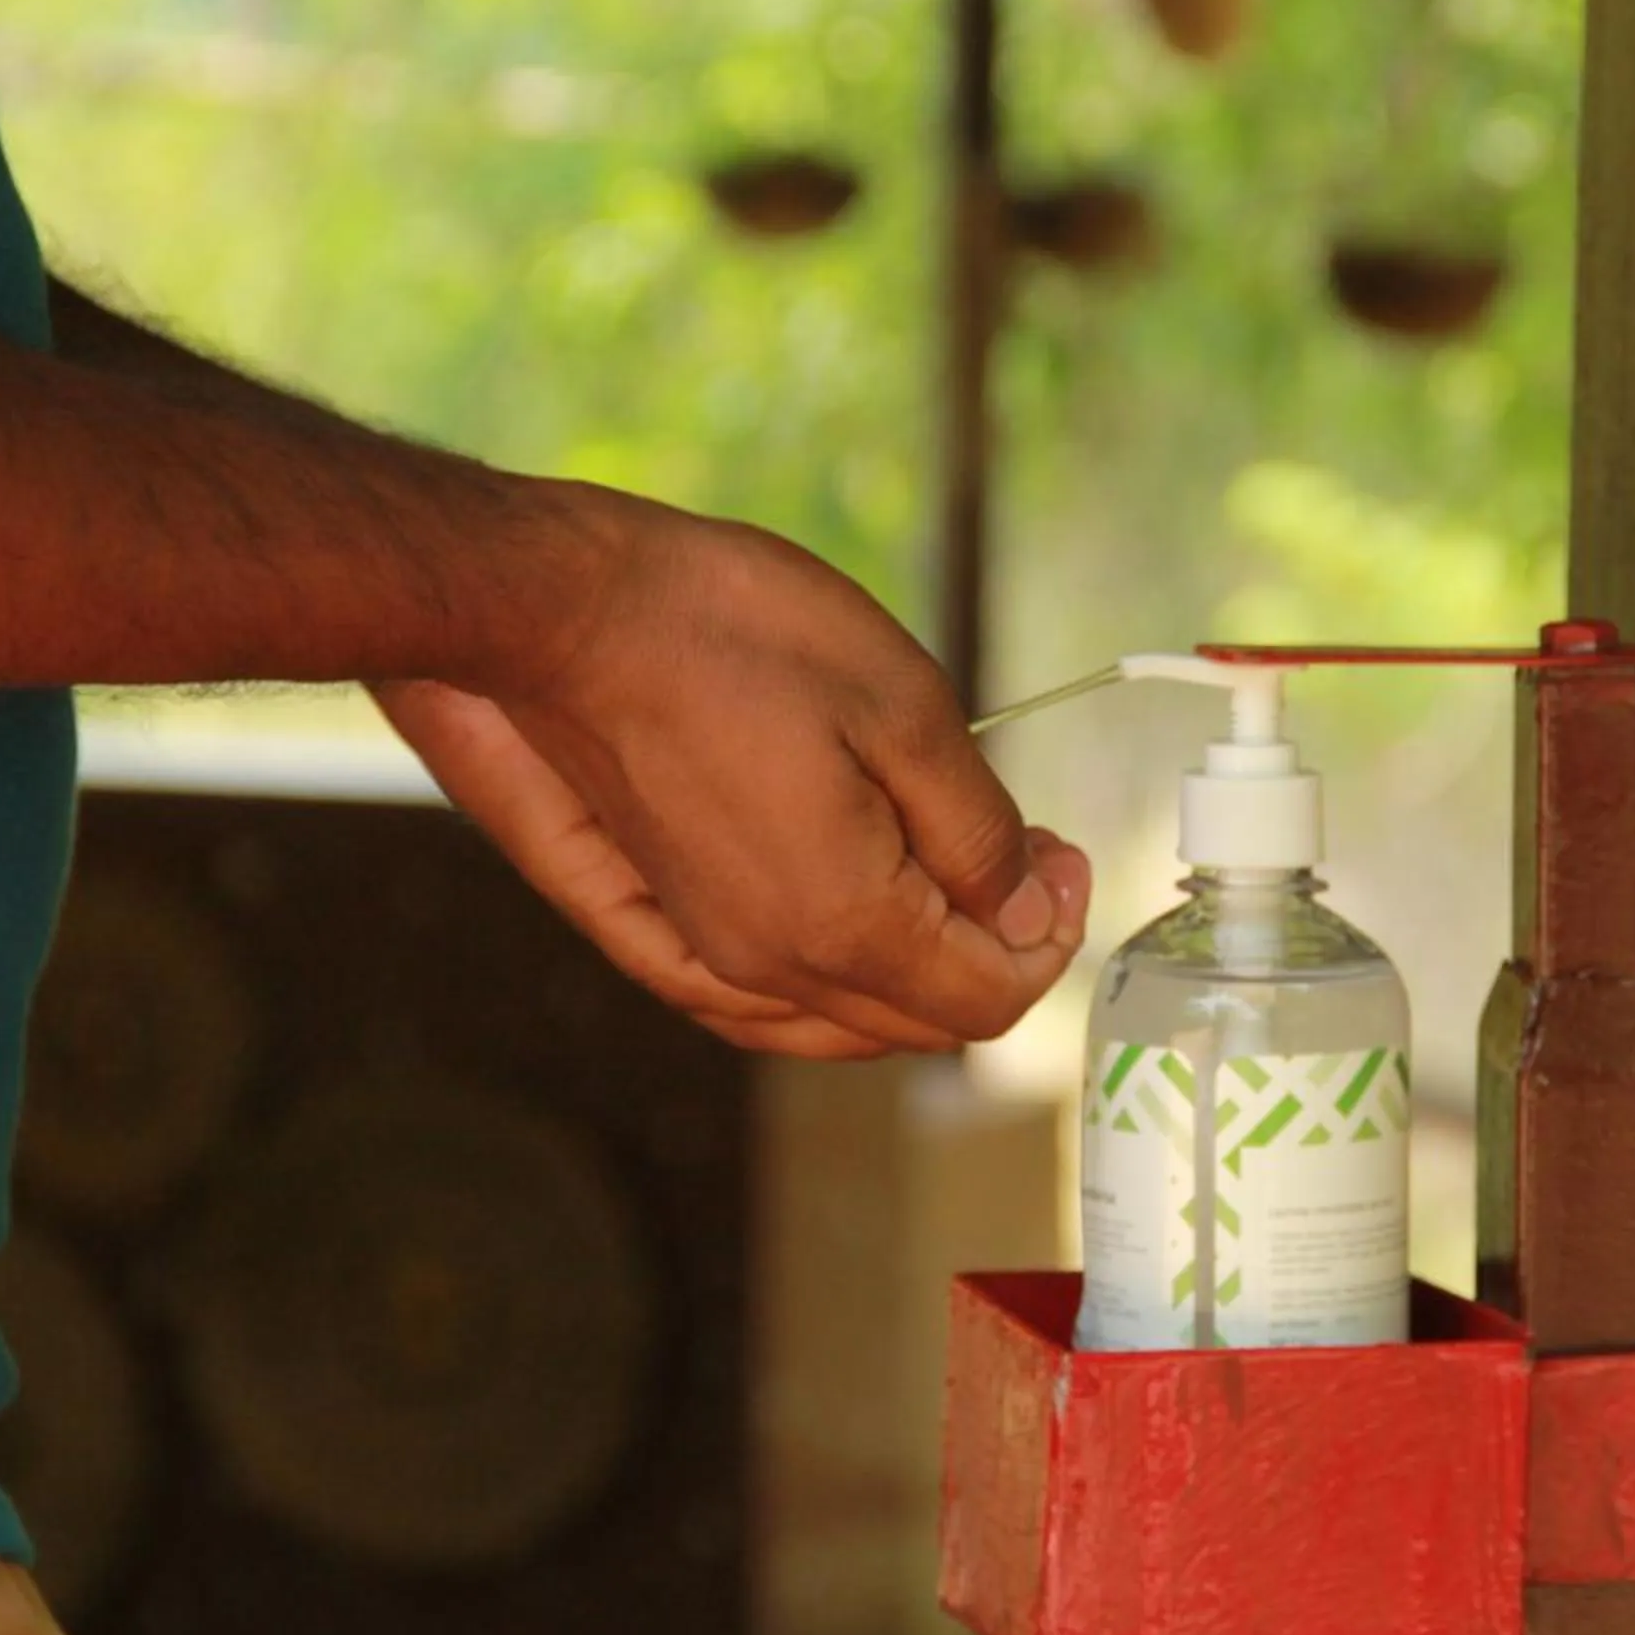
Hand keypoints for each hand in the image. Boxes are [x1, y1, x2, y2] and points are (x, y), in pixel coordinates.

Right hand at [377, 507, 1089, 1059]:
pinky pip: (772, 1009)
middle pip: (926, 1021)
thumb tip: (1028, 910)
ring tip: (952, 869)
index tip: (1066, 855)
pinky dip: (842, 986)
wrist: (569, 610)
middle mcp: (771, 967)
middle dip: (999, 948)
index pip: (988, 997)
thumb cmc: (729, 631)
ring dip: (924, 968)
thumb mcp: (903, 706)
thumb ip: (976, 832)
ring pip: (852, 1024)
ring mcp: (709, 953)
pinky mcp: (664, 923)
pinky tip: (863, 917)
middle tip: (1026, 852)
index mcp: (843, 923)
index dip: (1052, 935)